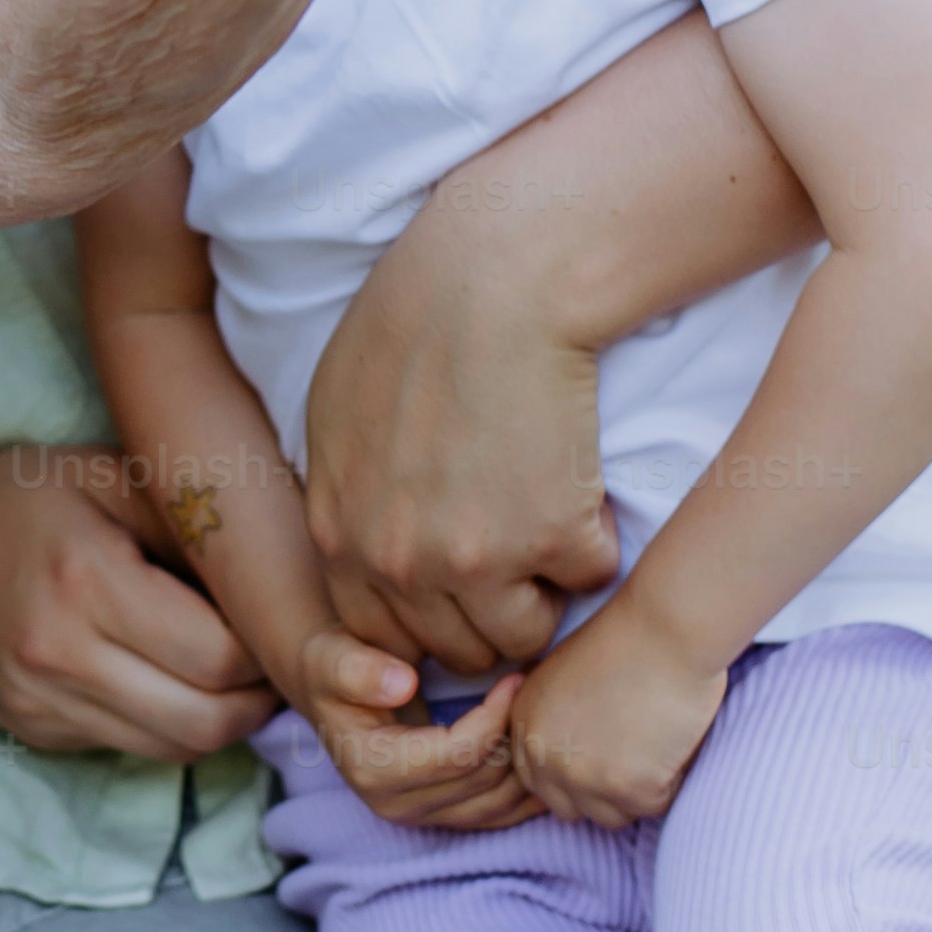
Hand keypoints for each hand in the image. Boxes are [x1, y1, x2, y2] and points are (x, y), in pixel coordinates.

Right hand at [0, 451, 272, 759]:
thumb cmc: (17, 500)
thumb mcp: (106, 472)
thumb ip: (192, 518)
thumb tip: (289, 563)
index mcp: (86, 579)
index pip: (219, 655)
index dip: (270, 648)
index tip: (288, 620)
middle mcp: (61, 655)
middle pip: (207, 719)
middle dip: (261, 697)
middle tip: (281, 657)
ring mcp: (45, 704)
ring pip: (178, 748)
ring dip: (226, 720)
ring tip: (243, 673)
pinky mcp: (39, 732)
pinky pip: (137, 748)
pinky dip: (176, 723)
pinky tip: (182, 679)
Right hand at [295, 627, 537, 831]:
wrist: (333, 692)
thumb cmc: (335, 667)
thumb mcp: (332, 657)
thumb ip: (358, 670)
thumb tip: (401, 684)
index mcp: (373, 770)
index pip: (457, 755)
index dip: (495, 717)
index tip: (514, 677)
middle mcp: (397, 805)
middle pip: (485, 781)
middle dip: (515, 734)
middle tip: (534, 688)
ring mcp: (422, 817)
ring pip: (501, 803)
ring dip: (526, 760)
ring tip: (535, 711)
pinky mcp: (444, 817)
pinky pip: (503, 814)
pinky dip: (528, 786)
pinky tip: (536, 746)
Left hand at [308, 237, 627, 678]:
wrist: (493, 282)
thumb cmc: (413, 326)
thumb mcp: (336, 419)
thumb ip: (347, 501)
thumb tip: (369, 552)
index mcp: (339, 536)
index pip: (382, 636)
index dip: (430, 618)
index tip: (461, 588)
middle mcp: (397, 563)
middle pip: (457, 649)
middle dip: (490, 611)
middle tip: (516, 549)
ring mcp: (473, 560)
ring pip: (524, 633)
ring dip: (544, 588)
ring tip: (547, 518)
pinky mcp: (550, 539)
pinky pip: (588, 577)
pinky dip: (595, 540)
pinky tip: (578, 481)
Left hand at [500, 598, 731, 829]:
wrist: (665, 627)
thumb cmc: (627, 637)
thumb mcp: (563, 674)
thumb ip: (554, 718)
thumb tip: (571, 752)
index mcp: (526, 726)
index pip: (537, 781)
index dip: (572, 775)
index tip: (601, 760)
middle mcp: (545, 756)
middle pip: (570, 807)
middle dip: (600, 792)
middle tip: (634, 757)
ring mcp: (585, 777)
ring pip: (612, 816)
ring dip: (636, 792)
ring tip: (656, 746)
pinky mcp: (631, 788)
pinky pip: (654, 806)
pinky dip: (670, 781)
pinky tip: (675, 740)